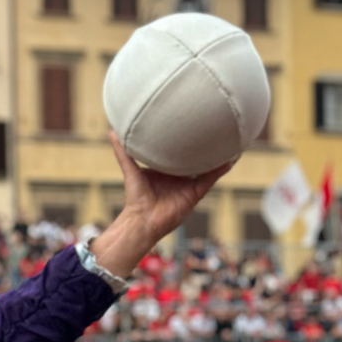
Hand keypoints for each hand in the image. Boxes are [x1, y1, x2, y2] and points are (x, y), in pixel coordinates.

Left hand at [91, 131, 231, 278]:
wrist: (142, 219)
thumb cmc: (135, 197)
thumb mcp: (130, 169)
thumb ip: (123, 152)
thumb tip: (111, 131)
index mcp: (166, 169)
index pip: (178, 151)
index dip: (185, 139)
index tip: (191, 122)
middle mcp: (179, 176)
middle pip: (195, 157)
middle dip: (204, 145)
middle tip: (214, 125)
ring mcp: (189, 184)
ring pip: (207, 167)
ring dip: (218, 155)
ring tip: (229, 140)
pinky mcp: (195, 194)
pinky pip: (211, 179)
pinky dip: (220, 170)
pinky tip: (231, 158)